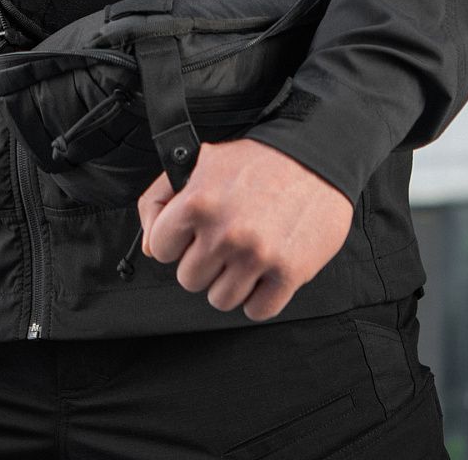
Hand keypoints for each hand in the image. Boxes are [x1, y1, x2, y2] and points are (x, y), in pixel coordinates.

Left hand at [138, 138, 353, 321]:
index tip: (192, 235)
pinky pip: (257, 310)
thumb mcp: (200, 163)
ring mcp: (257, 256)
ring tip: (246, 255)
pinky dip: (260, 296)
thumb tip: (151, 250)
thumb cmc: (258, 160)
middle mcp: (225, 232)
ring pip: (220, 300)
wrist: (316, 156)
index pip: (161, 249)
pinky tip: (265, 270)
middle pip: (189, 279)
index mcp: (198, 202)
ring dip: (231, 282)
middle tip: (225, 242)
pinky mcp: (289, 273)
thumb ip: (161, 200)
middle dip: (204, 262)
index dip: (176, 242)